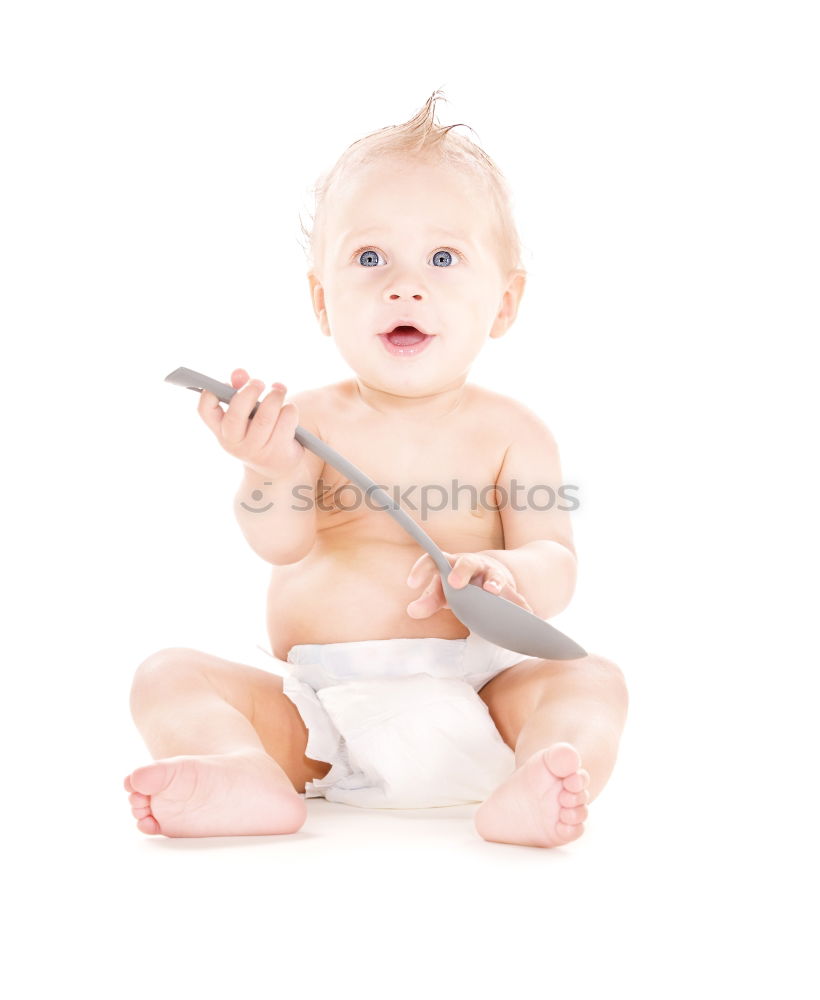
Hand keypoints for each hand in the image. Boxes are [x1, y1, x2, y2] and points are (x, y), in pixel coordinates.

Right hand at [197, 368, 305, 478]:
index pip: (205, 410)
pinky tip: (289, 408)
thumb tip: (239, 372)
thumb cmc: (257, 428)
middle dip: (248, 393)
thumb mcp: (246, 412)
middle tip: (259, 382)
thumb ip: (240, 388)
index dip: (210, 394)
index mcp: (221, 429)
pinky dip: (289, 411)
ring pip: (264, 419)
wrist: (275, 465)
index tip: (226, 383)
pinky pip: (285, 425)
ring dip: (274, 398)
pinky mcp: (278, 453)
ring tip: (279, 389)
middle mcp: (235, 442)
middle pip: (236, 416)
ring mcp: (256, 451)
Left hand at [405, 550, 533, 619]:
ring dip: (493, 582)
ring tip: (492, 591)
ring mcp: (492, 575)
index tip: (411, 583)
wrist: (489, 576)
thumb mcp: (443, 592)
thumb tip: (412, 611)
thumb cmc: (460, 586)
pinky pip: (516, 596)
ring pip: (494, 575)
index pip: (433, 560)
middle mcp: (472, 565)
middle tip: (454, 584)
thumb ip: (428, 601)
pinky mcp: (509, 589)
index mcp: (450, 564)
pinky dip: (521, 604)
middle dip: (461, 571)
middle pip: (466, 562)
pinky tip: (527, 613)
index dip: (421, 570)